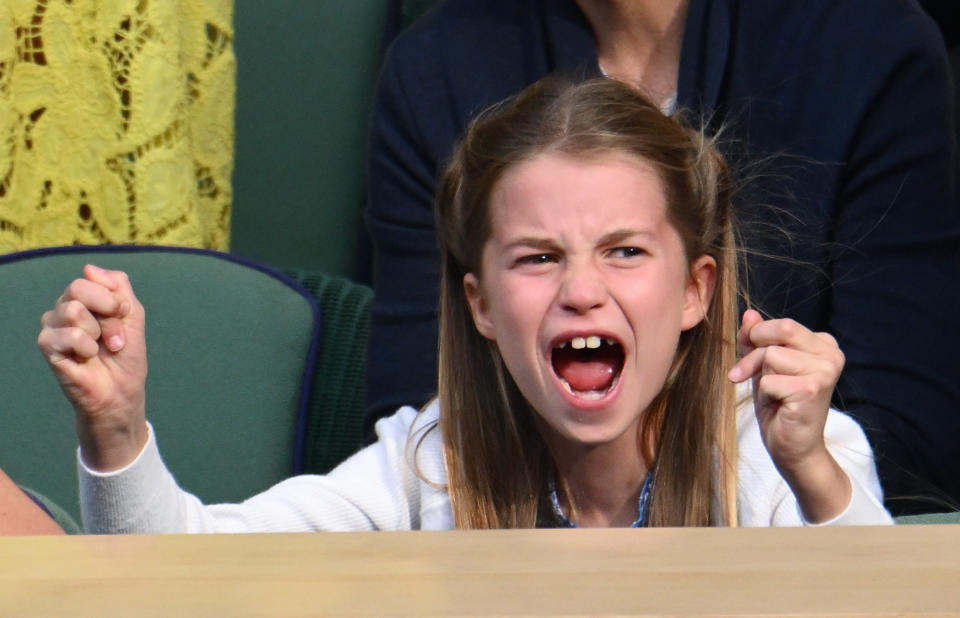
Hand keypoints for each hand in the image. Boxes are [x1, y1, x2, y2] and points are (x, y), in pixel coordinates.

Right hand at [37, 265, 148, 470]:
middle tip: (114, 338)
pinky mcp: (46, 346)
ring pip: (71, 309)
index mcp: (84, 297)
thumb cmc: (126, 355)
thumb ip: (118, 286)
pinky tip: (86, 359)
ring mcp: (52, 326)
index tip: (123, 318)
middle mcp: (64, 307)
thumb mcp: (132, 314)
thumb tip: (89, 268)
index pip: (93, 277)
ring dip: (97, 333)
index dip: (114, 300)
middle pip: (78, 288)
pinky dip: (86, 347)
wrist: (120, 391)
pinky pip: (67, 334)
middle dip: (106, 313)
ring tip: (99, 350)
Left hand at [728, 309, 850, 521]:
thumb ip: (755, 339)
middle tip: (744, 375)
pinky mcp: (812, 389)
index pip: (781, 324)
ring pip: (770, 356)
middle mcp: (831, 354)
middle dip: (754, 352)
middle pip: (779, 331)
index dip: (756, 339)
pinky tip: (780, 407)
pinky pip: (768, 380)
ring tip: (773, 396)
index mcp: (823, 344)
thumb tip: (749, 314)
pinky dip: (765, 395)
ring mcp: (825, 370)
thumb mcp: (762, 367)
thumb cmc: (779, 406)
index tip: (747, 362)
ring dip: (760, 378)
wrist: (793, 448)